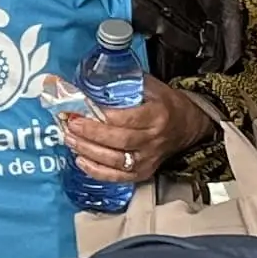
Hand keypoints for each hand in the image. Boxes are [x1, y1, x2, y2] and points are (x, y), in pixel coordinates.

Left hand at [61, 78, 213, 188]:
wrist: (186, 126)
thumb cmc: (165, 104)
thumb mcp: (151, 87)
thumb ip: (126, 83)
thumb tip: (94, 80)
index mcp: (157, 116)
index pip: (128, 119)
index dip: (103, 116)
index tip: (82, 109)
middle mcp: (154, 140)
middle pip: (119, 141)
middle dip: (91, 134)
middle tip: (71, 125)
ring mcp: (148, 159)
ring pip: (115, 161)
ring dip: (89, 151)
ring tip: (70, 139)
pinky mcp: (143, 173)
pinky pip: (117, 177)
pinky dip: (96, 171)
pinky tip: (80, 160)